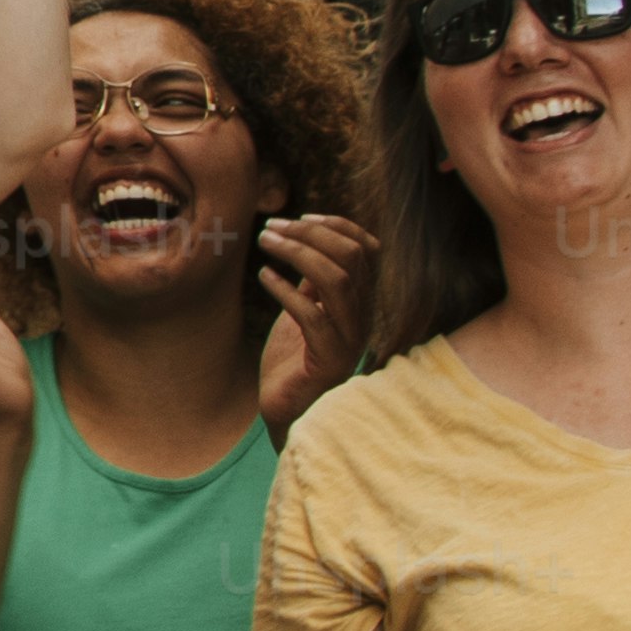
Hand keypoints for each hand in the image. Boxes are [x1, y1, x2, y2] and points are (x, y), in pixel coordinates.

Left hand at [252, 214, 375, 422]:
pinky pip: (313, 317)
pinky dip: (286, 291)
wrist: (288, 412)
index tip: (300, 217)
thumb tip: (305, 239)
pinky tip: (263, 277)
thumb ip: (313, 282)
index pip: (367, 249)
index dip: (338, 226)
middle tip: (272, 228)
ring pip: (338, 281)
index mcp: (360, 302)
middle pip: (352, 258)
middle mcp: (362, 317)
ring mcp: (349, 340)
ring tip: (265, 242)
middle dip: (311, 234)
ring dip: (298, 254)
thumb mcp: (305, 311)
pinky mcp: (328, 361)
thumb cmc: (294, 361)